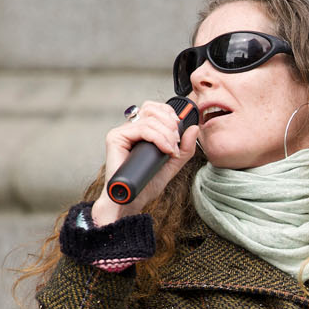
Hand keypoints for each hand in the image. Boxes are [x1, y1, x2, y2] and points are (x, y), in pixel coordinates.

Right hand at [90, 101, 200, 224]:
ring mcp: (122, 132)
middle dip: (170, 124)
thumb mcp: (173, 163)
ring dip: (167, 135)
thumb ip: (184, 148)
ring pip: (150, 120)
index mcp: (142, 130)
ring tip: (171, 151)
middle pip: (152, 109)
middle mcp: (131, 128)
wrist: (133, 200)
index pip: (156, 109)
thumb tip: (193, 128)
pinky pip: (141, 129)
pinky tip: (165, 150)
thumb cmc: (147, 183)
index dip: (170, 115)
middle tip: (176, 143)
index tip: (179, 133)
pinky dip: (158, 138)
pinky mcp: (115, 138)